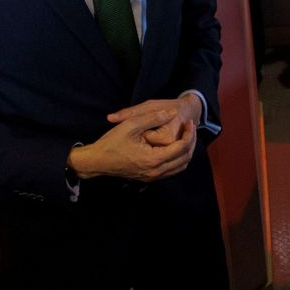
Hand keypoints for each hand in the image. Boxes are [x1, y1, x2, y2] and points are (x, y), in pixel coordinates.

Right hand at [69, 102, 197, 181]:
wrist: (97, 161)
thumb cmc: (112, 142)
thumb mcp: (131, 124)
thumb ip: (153, 117)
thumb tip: (172, 112)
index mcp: (153, 159)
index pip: (182, 147)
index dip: (189, 133)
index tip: (189, 122)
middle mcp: (156, 171)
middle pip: (185, 158)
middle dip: (191, 142)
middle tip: (191, 128)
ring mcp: (153, 177)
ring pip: (180, 167)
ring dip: (186, 151)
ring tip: (186, 136)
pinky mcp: (149, 178)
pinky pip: (171, 170)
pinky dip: (178, 159)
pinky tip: (175, 146)